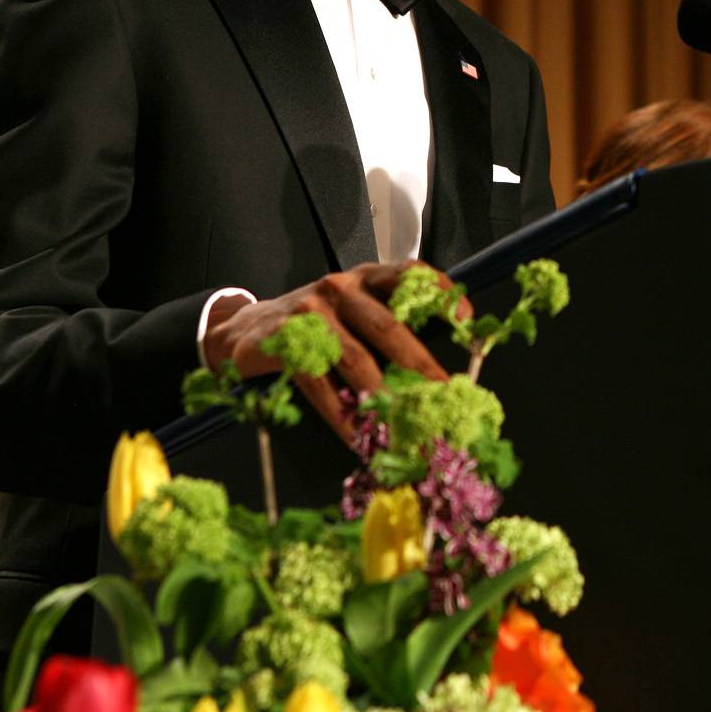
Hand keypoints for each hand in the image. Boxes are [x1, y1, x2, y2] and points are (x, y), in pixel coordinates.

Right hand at [203, 261, 467, 440]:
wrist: (244, 331)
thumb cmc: (315, 324)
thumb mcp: (352, 312)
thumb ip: (388, 326)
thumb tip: (434, 376)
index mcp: (365, 279)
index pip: (408, 274)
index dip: (438, 292)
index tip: (465, 318)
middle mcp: (340, 288)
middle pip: (387, 325)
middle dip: (420, 365)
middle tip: (444, 395)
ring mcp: (310, 312)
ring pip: (355, 359)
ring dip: (382, 399)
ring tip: (404, 428)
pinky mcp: (285, 340)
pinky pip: (320, 383)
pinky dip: (342, 414)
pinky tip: (358, 436)